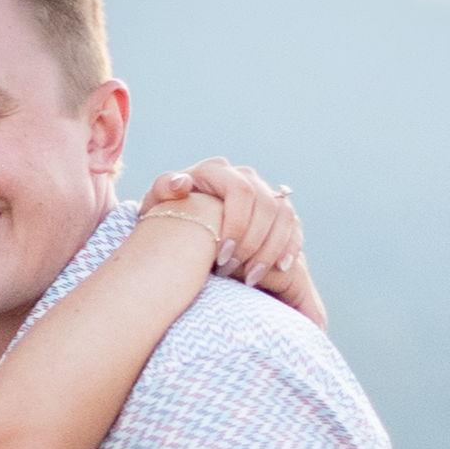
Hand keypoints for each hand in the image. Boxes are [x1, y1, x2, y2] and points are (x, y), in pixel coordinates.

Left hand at [142, 158, 323, 322]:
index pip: (241, 191)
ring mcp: (264, 192)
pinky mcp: (277, 212)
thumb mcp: (156, 204)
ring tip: (252, 279)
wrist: (183, 223)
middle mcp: (246, 176)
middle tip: (233, 272)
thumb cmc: (166, 215)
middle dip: (253, 243)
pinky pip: (293, 226)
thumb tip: (182, 184)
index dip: (237, 225)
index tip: (220, 257)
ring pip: (284, 216)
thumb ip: (162, 190)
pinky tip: (279, 268)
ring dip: (271, 250)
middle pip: (266, 205)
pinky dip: (290, 247)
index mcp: (217, 170)